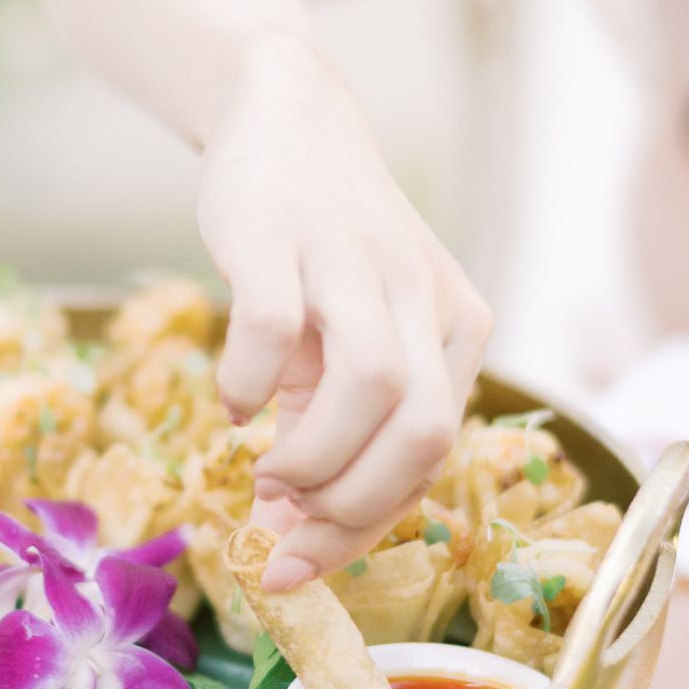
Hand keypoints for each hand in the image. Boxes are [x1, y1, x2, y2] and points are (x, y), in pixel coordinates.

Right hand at [198, 32, 491, 588]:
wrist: (288, 119)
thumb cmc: (322, 250)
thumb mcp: (352, 337)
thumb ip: (332, 433)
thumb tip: (282, 545)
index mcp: (456, 327)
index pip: (434, 455)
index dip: (362, 528)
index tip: (293, 569)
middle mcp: (422, 294)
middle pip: (422, 432)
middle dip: (352, 504)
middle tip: (285, 521)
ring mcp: (355, 260)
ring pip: (373, 385)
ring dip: (313, 458)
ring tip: (264, 472)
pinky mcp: (282, 237)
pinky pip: (270, 328)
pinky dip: (247, 383)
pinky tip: (233, 401)